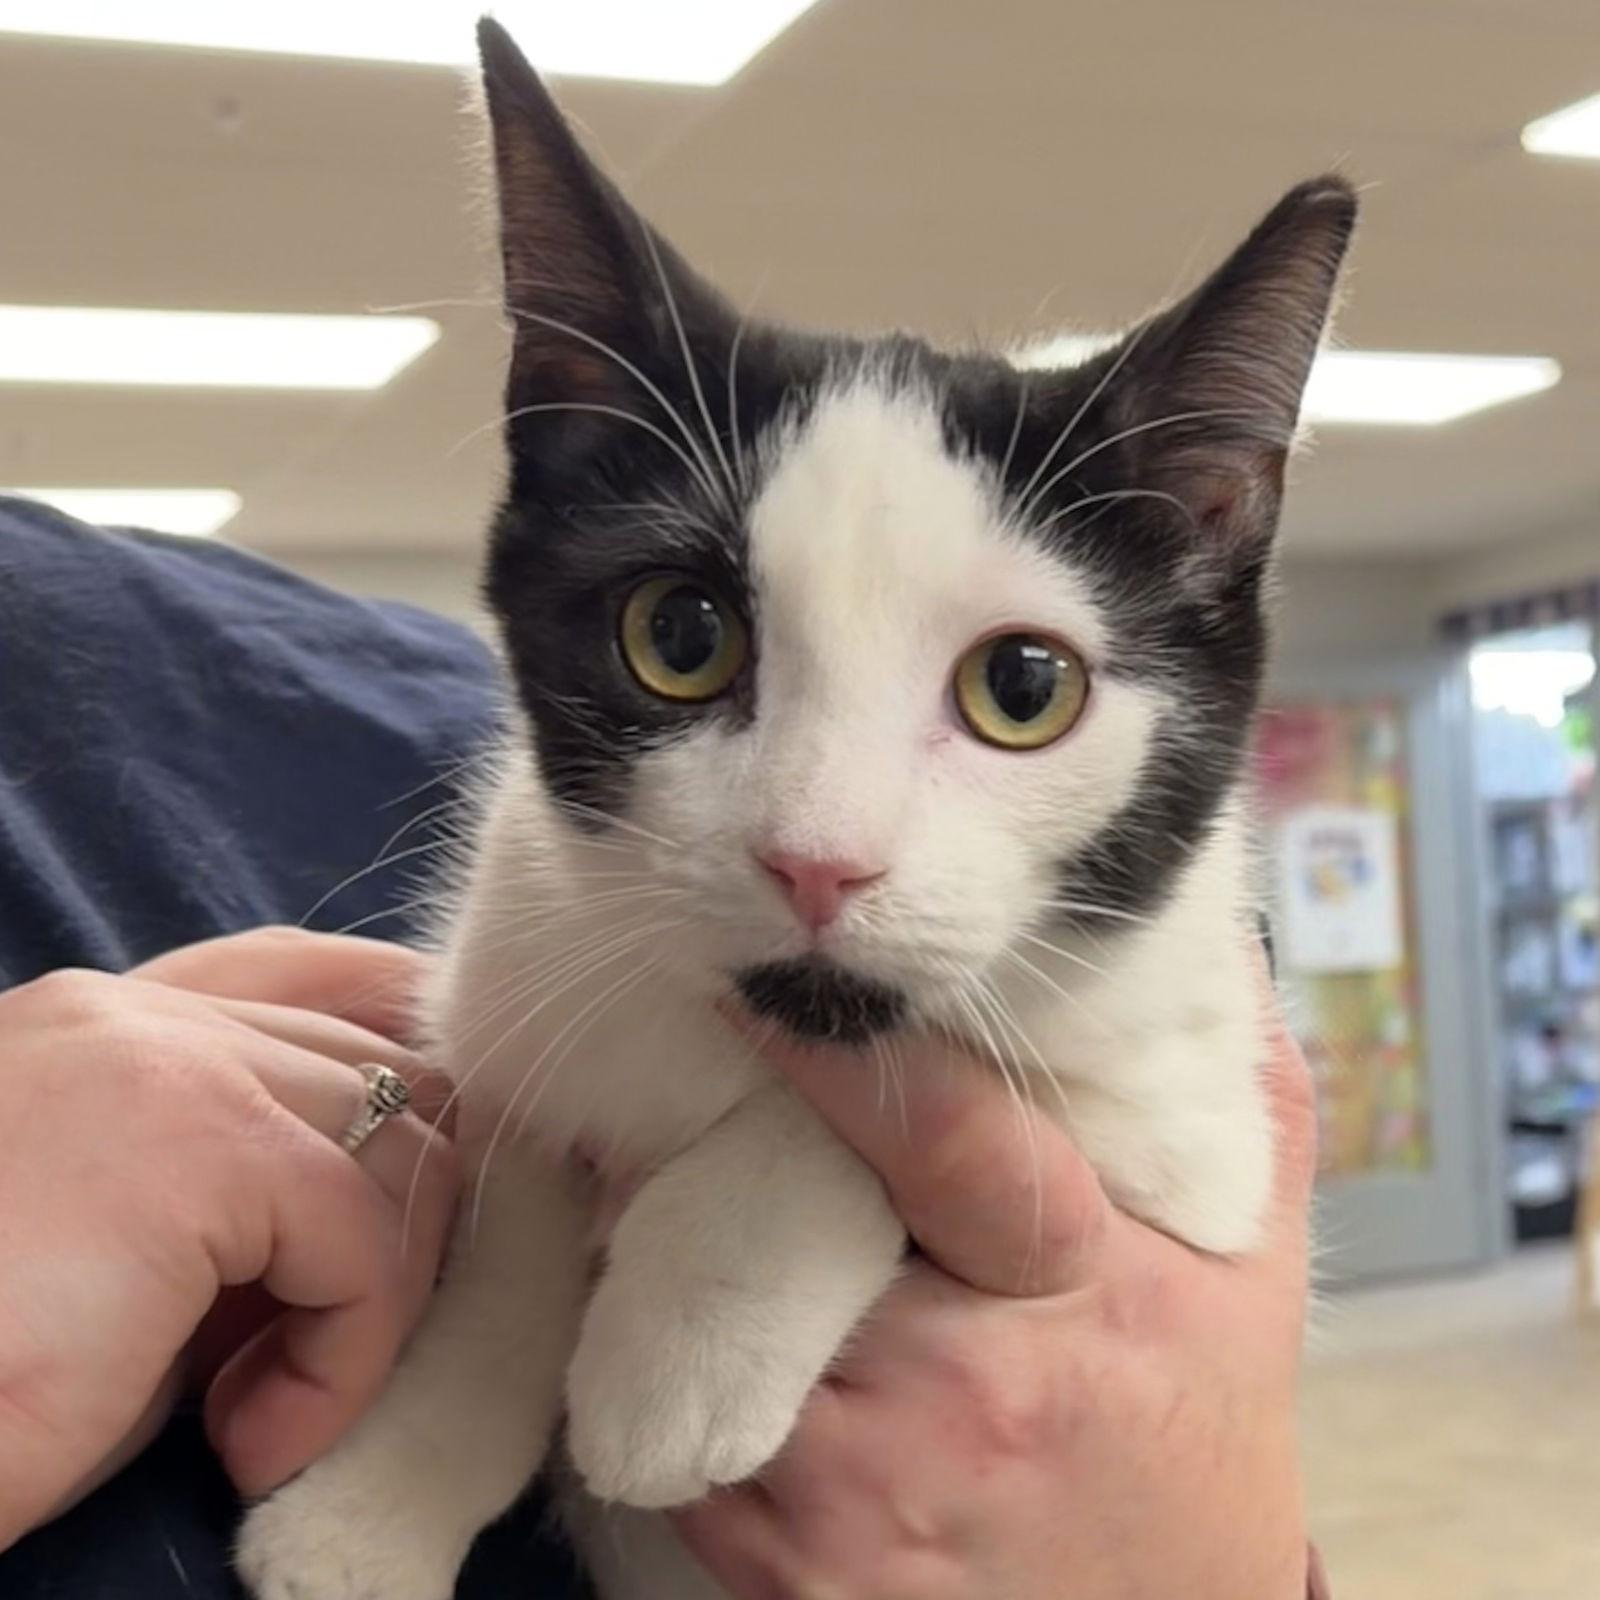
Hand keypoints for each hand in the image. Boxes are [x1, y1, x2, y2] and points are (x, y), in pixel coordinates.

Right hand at [0, 928, 459, 1549]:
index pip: (303, 971)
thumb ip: (232, 1186)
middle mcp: (138, 1014)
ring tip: (272, 1409)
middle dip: (403, 1206)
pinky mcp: (199, 1146)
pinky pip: (360, 1244)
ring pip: (393, 1152)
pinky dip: (344, 1357)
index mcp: (105, 1020)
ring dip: (371, 1303)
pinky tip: (254, 1436)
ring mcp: (169, 1063)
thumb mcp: (121, 1244)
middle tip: (336, 1339)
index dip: (396, 1039)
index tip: (436, 1143)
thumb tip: (373, 1200)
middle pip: (381, 1065)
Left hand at [676, 1001, 1313, 1598]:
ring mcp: (876, 1490)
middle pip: (792, 1219)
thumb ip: (1234, 1110)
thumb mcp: (1250, 1279)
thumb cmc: (1194, 1430)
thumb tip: (1216, 941)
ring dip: (675, 1254)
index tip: (757, 984)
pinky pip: (694, 1437)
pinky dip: (677, 1373)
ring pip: (716, 1322)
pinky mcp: (800, 1573)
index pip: (949, 1140)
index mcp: (1088, 1280)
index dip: (839, 1054)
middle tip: (678, 1086)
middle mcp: (975, 1383)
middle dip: (723, 1146)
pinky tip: (709, 1338)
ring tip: (672, 1207)